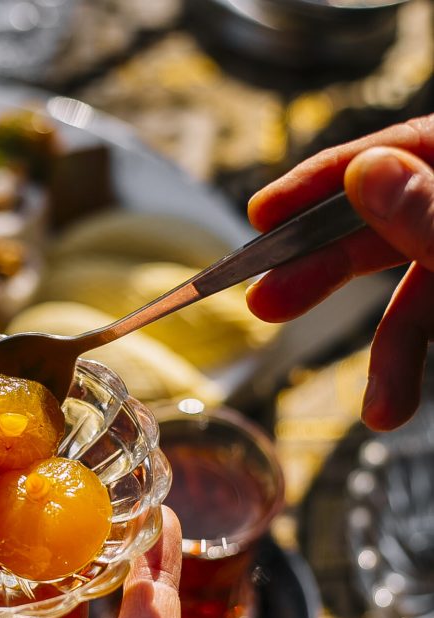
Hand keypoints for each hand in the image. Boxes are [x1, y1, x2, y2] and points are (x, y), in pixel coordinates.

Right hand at [246, 113, 433, 430]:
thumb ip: (433, 212)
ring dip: (386, 352)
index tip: (261, 212)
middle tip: (266, 303)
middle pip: (387, 223)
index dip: (324, 179)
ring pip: (414, 286)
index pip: (400, 149)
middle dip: (325, 272)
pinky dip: (407, 361)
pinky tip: (391, 405)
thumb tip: (366, 173)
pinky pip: (432, 316)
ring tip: (376, 407)